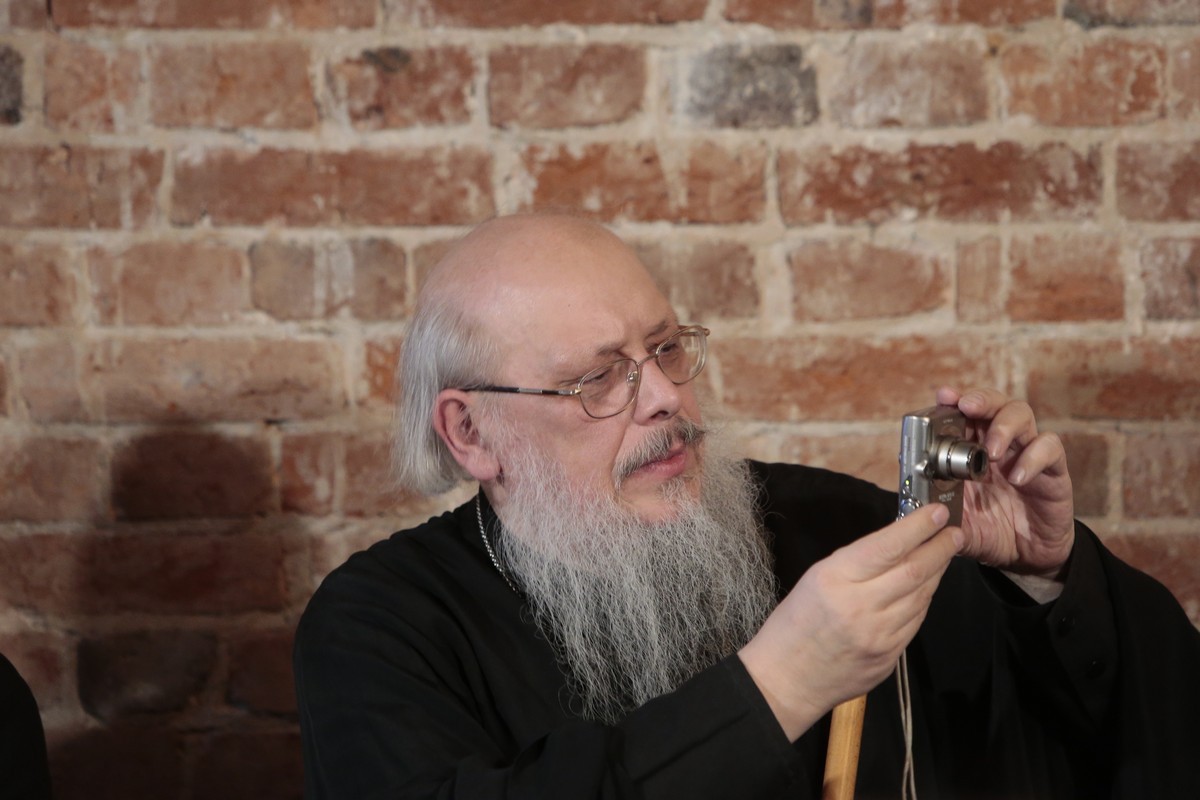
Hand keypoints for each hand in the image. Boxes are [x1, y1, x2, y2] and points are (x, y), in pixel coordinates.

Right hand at [739, 504, 959, 740]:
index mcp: (834, 580)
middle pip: (915, 570)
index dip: (919, 527)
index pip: (888, 546)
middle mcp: (859, 607)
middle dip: (940, 547)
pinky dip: (924, 599)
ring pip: (922, 596)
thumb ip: (857, 562)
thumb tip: (897, 543)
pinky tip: (925, 587)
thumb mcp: (816, 578)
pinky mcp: (889, 657)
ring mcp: (878, 636)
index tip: (937, 513)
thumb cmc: (794, 624)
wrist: (786, 678)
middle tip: (954, 531)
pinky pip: (915, 621)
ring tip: (942, 555)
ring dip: (937, 572)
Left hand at [938, 387, 1074, 593]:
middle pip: (994, 403)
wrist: (1026, 558)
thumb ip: (938, 511)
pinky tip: (1017, 478)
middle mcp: (1000, 445)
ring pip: (1022, 415)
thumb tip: (913, 503)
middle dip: (980, 399)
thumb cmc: (989, 531)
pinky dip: (1033, 458)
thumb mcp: (957, 523)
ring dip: (1004, 426)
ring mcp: (1027, 454)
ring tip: (992, 451)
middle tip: (967, 406)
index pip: (965, 414)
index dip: (955, 400)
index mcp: (971, 451)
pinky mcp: (1053, 471)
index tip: (944, 395)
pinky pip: (1050, 449)